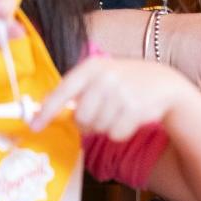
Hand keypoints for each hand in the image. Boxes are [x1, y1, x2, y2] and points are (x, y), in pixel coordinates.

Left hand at [32, 57, 190, 138]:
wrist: (165, 84)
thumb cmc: (126, 81)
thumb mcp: (102, 75)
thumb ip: (75, 88)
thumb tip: (43, 105)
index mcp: (93, 66)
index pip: (63, 90)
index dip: (46, 110)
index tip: (34, 125)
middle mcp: (106, 78)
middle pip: (80, 116)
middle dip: (87, 121)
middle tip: (100, 114)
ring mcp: (121, 93)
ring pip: (97, 127)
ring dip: (105, 126)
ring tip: (119, 111)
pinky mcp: (135, 110)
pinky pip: (114, 134)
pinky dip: (120, 132)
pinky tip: (130, 118)